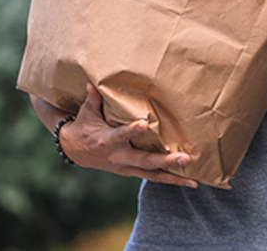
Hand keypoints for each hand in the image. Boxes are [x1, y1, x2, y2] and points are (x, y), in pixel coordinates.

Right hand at [58, 83, 197, 187]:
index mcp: (107, 140)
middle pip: (144, 161)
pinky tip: (189, 182)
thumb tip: (93, 83)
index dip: (132, 131)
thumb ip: (94, 99)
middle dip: (165, 160)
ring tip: (193, 180)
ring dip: (173, 176)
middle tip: (184, 158)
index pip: (121, 135)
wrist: (74, 152)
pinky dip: (170, 180)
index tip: (145, 123)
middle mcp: (119, 157)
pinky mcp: (131, 172)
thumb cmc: (84, 126)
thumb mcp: (87, 112)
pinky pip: (152, 177)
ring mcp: (126, 167)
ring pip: (151, 174)